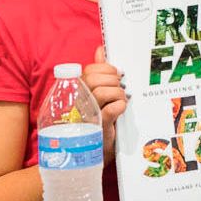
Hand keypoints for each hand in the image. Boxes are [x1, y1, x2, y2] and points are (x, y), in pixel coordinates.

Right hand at [84, 46, 125, 164]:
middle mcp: (79, 102)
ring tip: (121, 101)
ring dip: (119, 94)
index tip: (117, 75)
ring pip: (104, 92)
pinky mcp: (99, 127)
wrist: (94, 151)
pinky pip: (113, 109)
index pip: (89, 70)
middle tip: (120, 89)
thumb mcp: (97, 94)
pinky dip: (121, 106)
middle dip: (113, 80)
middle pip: (95, 79)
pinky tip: (121, 110)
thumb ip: (98, 72)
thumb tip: (101, 49)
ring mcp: (88, 115)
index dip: (106, 69)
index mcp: (78, 92)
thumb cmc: (97, 119)